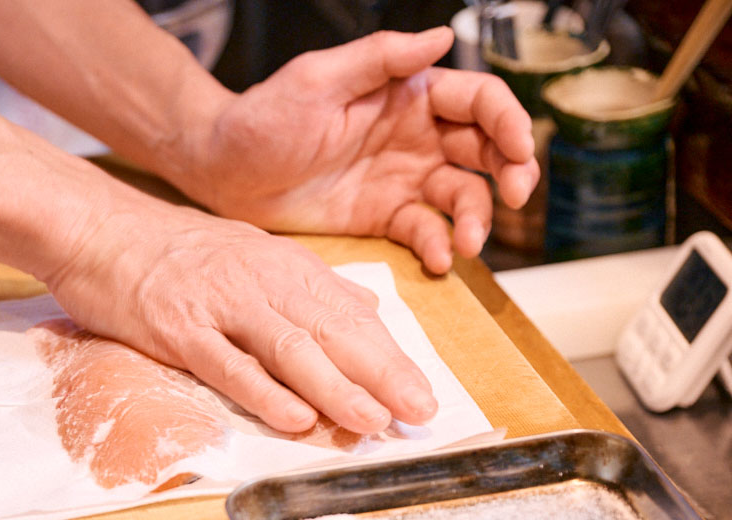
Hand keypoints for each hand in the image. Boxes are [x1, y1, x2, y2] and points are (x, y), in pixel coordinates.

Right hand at [43, 198, 436, 434]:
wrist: (100, 230)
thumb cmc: (176, 250)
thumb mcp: (254, 255)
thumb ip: (311, 288)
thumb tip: (368, 316)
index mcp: (286, 267)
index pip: (351, 317)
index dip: (391, 358)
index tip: (425, 395)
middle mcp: (262, 282)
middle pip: (332, 332)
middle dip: (382, 375)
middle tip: (421, 413)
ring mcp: (220, 305)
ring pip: (289, 348)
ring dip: (335, 388)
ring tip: (372, 422)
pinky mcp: (179, 329)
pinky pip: (226, 364)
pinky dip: (262, 392)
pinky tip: (293, 418)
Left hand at [176, 28, 538, 272]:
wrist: (221, 173)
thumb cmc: (261, 119)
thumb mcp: (316, 80)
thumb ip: (379, 58)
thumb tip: (441, 36)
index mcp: (408, 94)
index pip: (478, 101)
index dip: (509, 122)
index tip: (520, 151)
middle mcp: (415, 136)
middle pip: (486, 150)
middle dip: (512, 172)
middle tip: (517, 198)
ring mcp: (401, 179)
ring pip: (462, 196)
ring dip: (476, 220)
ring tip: (466, 244)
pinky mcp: (382, 218)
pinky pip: (425, 231)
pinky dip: (438, 246)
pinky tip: (438, 260)